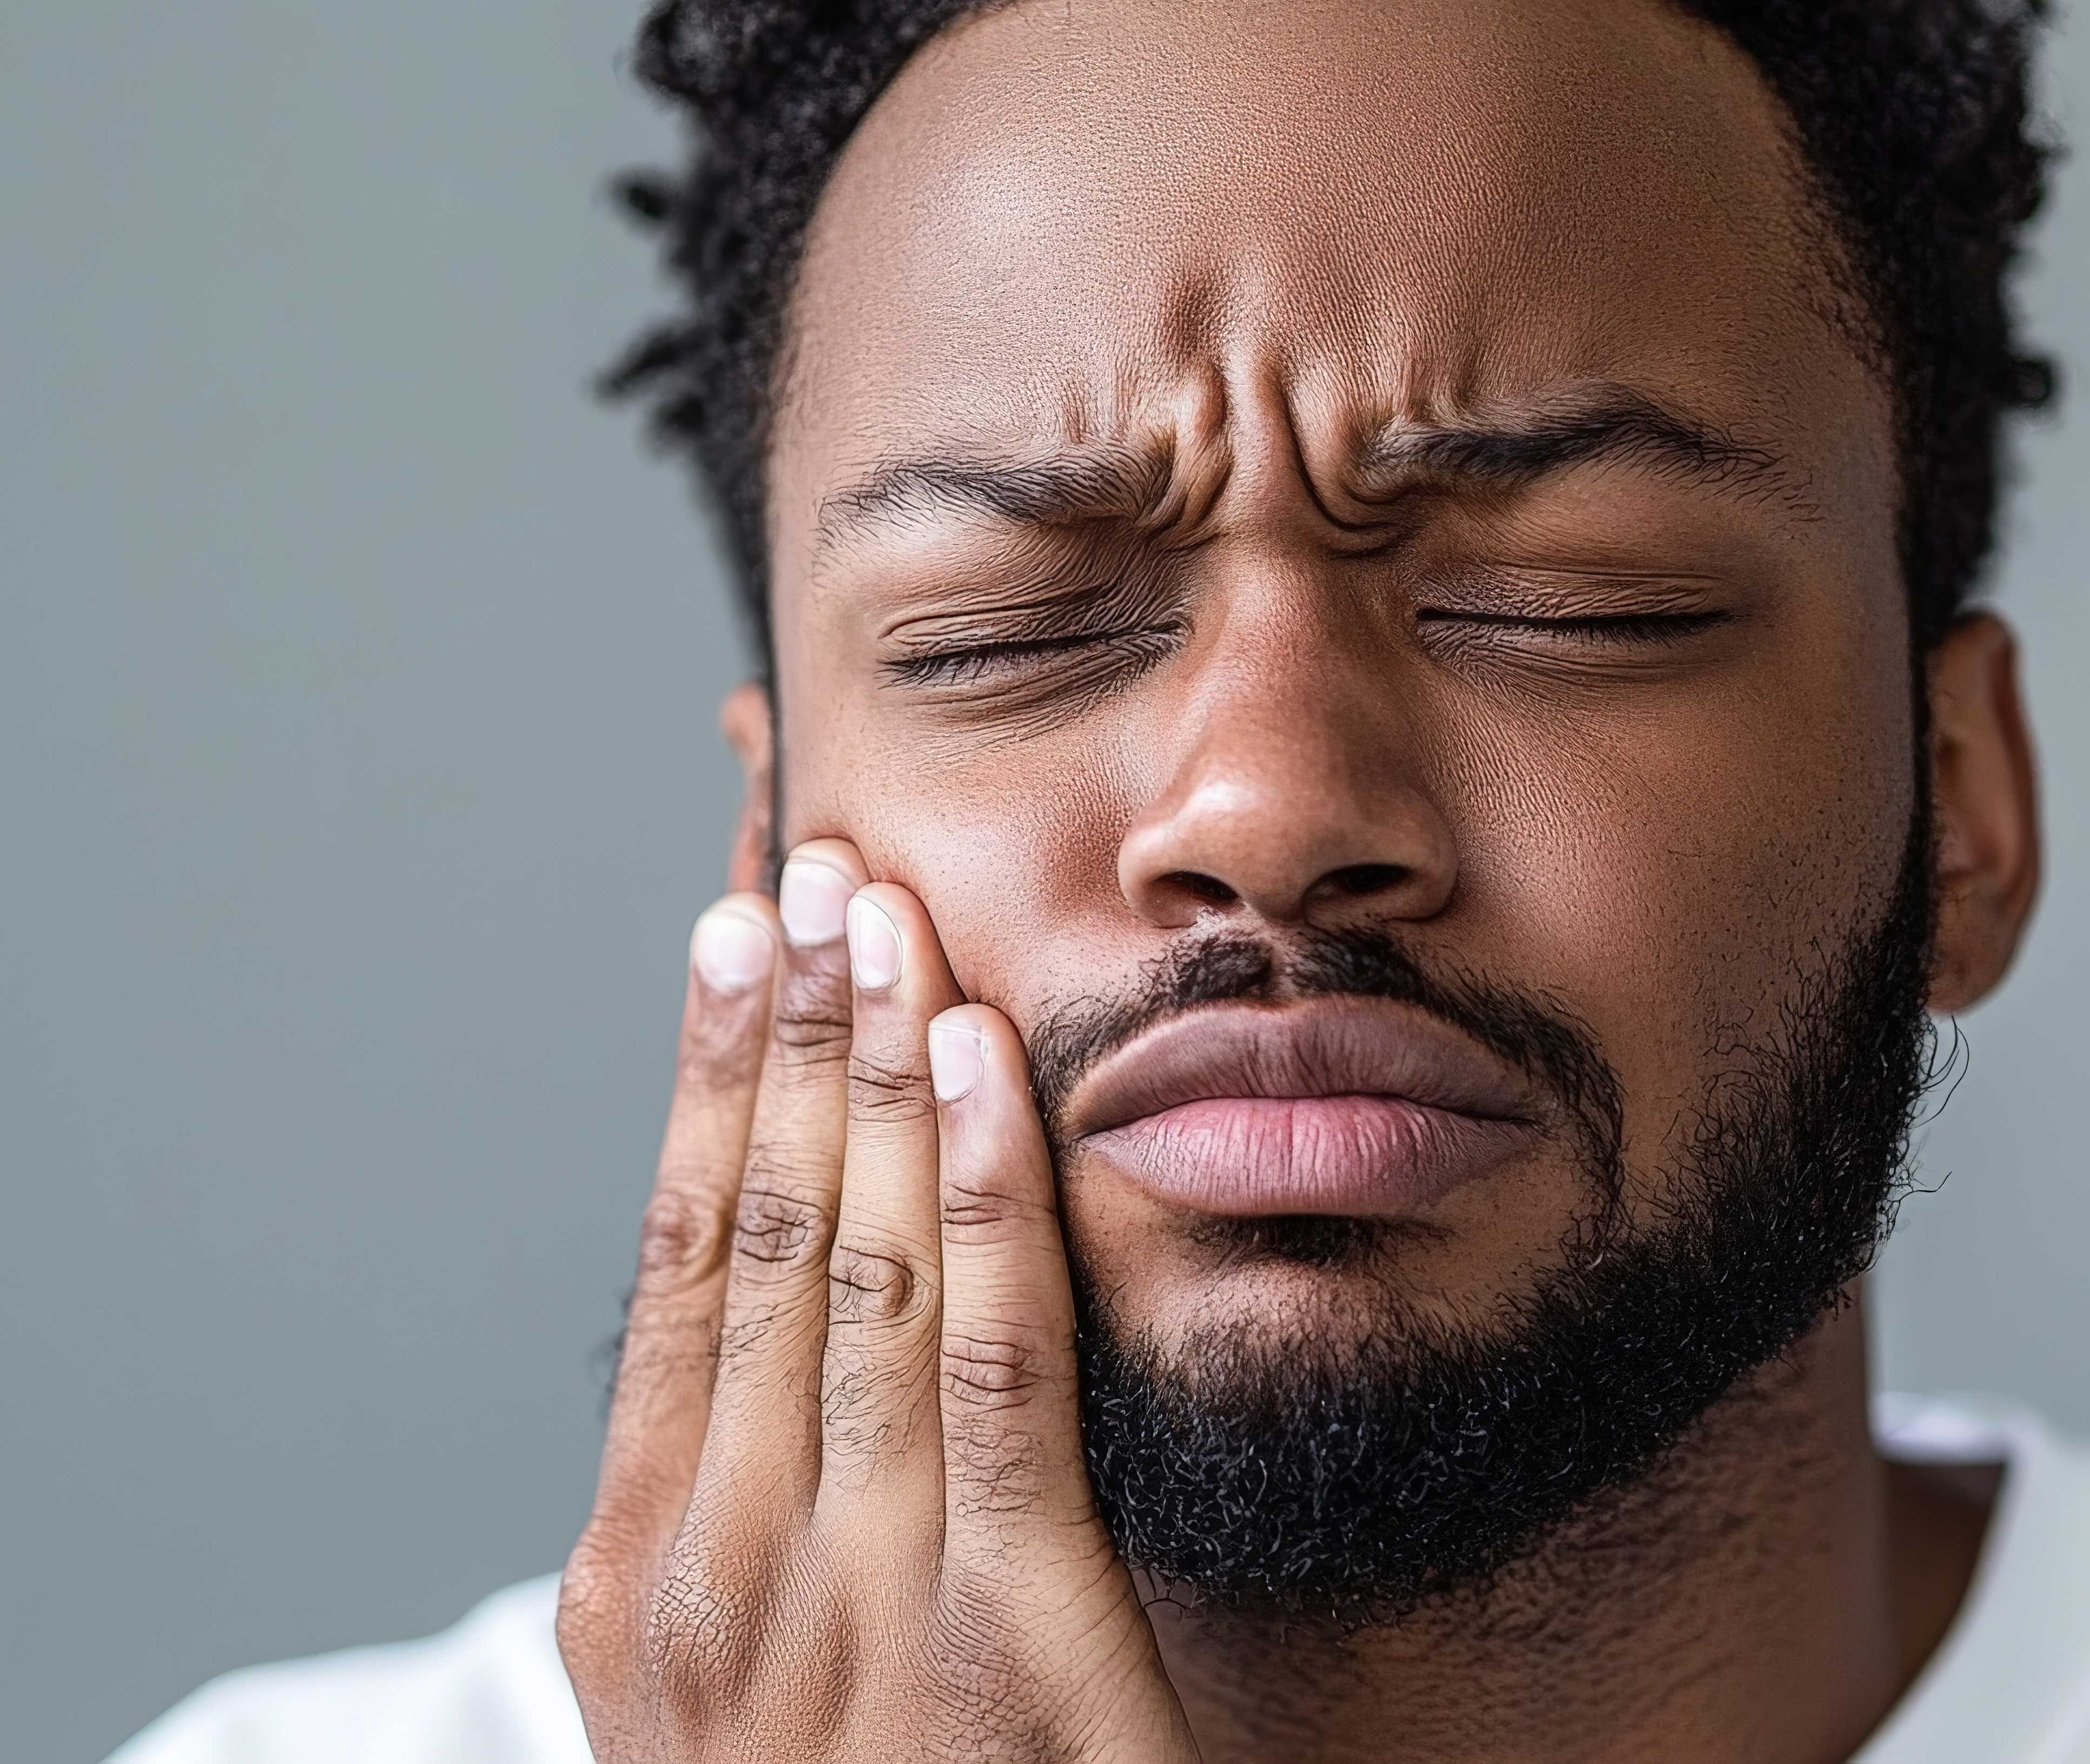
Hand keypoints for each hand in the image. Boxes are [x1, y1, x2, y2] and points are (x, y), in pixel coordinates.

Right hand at [558, 840, 1198, 1761]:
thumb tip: (768, 1311)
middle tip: (809, 864)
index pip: (672, 1260)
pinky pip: (993, 1364)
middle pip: (754, 1232)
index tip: (727, 931)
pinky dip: (987, 1196)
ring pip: (859, 1264)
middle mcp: (716, 1564)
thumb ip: (744, 1507)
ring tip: (884, 912)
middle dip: (783, 1031)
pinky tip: (983, 1064)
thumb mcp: (735, 1676)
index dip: (702, 1079)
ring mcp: (852, 1591)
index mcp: (634, 1575)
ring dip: (872, 1068)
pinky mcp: (1004, 1623)